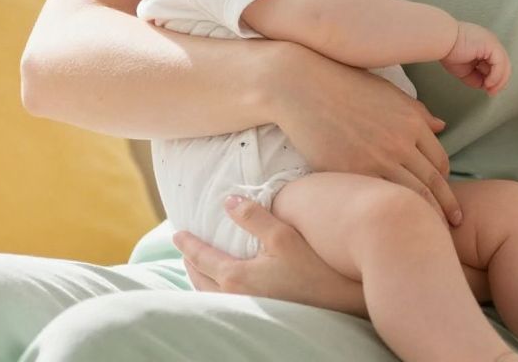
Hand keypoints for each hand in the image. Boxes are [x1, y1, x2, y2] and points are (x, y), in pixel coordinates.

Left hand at [173, 195, 365, 315]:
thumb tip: (229, 201)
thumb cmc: (314, 269)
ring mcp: (247, 311)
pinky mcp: (260, 317)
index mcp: (236, 277)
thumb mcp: (284, 236)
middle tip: (185, 249)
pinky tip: (227, 286)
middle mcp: (236, 298)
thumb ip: (254, 217)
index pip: (201, 258)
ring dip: (201, 278)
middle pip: (200, 280)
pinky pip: (224, 302)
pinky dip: (214, 290)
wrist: (340, 306)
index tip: (176, 233)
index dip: (187, 244)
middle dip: (190, 262)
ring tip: (200, 267)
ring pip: (211, 295)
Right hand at [269, 44, 461, 224]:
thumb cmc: (345, 85)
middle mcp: (400, 143)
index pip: (440, 162)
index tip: (446, 199)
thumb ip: (417, 111)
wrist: (302, 88)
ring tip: (429, 235)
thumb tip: (442, 126)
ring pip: (411, 197)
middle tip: (453, 227)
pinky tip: (391, 226)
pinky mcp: (350, 173)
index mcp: (411, 122)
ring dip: (425, 218)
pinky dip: (389, 213)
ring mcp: (375, 160)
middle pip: (432, 185)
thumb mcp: (388, 93)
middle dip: (446, 209)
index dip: (445, 183)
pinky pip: (377, 199)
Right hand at [440, 22, 510, 95]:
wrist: (441, 41)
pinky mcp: (492, 45)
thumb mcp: (465, 70)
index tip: (488, 89)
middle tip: (492, 92)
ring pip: (505, 65)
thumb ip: (476, 77)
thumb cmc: (448, 51)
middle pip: (503, 64)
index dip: (494, 79)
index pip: (496, 64)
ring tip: (490, 89)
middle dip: (499, 81)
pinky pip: (500, 64)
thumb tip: (484, 85)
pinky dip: (496, 76)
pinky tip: (488, 82)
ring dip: (499, 80)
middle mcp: (490, 42)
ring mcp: (492, 42)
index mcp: (484, 46)